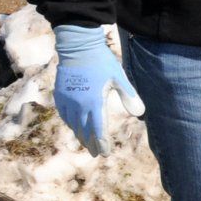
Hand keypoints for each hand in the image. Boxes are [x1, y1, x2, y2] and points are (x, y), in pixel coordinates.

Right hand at [51, 25, 143, 156]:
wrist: (78, 47)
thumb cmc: (101, 62)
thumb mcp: (119, 78)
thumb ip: (128, 96)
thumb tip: (140, 114)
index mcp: (94, 103)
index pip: (98, 130)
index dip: (101, 143)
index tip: (104, 153)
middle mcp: (79, 105)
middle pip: (85, 131)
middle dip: (91, 143)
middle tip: (97, 153)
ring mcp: (67, 100)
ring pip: (73, 124)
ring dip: (80, 135)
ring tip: (87, 143)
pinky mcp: (60, 94)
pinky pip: (64, 114)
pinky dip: (70, 123)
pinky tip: (74, 126)